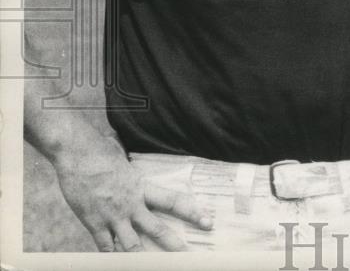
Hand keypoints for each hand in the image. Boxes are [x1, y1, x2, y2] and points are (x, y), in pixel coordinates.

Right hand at [53, 133, 213, 250]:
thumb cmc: (102, 153)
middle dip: (173, 244)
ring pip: (132, 244)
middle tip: (187, 255)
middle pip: (157, 228)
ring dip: (143, 258)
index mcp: (142, 187)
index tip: (208, 221)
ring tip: (156, 266)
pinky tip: (118, 262)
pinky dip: (113, 256)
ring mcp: (112, 216)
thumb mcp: (126, 164)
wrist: (78, 153)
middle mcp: (131, 204)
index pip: (173, 200)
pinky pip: (105, 246)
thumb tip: (142, 173)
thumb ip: (135, 176)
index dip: (192, 212)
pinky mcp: (94, 223)